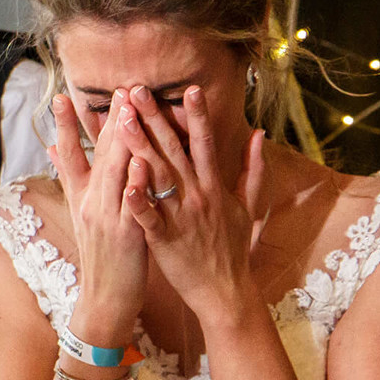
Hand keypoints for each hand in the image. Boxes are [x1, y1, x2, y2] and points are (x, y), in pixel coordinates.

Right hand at [48, 90, 150, 343]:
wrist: (104, 301)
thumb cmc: (101, 257)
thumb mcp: (80, 215)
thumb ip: (71, 179)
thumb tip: (53, 148)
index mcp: (80, 198)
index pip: (69, 155)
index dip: (66, 126)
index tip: (64, 97)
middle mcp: (90, 204)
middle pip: (98, 155)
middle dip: (108, 120)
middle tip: (119, 88)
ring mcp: (108, 218)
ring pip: (115, 172)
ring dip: (123, 139)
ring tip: (130, 110)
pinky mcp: (128, 234)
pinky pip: (132, 202)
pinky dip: (136, 181)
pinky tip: (143, 161)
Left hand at [118, 85, 267, 323]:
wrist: (225, 291)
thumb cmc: (233, 248)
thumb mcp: (248, 206)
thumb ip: (252, 168)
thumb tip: (258, 134)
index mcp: (214, 186)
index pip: (203, 142)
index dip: (196, 115)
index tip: (188, 88)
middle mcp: (197, 196)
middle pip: (173, 151)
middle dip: (155, 119)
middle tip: (136, 91)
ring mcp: (180, 217)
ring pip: (157, 177)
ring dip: (139, 147)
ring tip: (121, 122)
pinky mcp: (164, 239)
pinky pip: (149, 217)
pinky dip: (138, 201)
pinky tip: (125, 184)